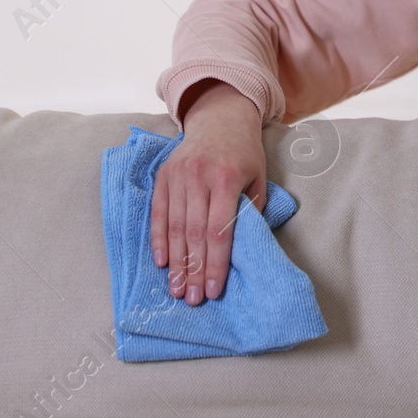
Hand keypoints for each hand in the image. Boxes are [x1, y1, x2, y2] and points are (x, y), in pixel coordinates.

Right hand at [151, 79, 267, 304]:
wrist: (220, 118)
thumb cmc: (244, 153)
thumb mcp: (259, 177)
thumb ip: (252, 210)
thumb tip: (243, 247)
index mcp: (228, 179)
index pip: (220, 231)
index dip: (216, 264)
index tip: (214, 290)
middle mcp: (200, 177)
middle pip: (195, 234)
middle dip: (194, 270)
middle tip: (192, 299)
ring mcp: (178, 176)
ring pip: (175, 227)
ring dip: (175, 262)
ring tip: (176, 289)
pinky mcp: (163, 176)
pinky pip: (158, 213)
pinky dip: (159, 240)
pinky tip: (161, 262)